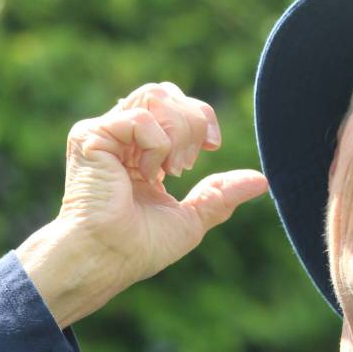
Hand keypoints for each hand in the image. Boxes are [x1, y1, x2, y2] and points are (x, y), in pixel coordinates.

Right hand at [18, 82, 267, 327]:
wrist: (108, 259)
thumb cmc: (139, 246)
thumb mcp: (191, 218)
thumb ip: (221, 195)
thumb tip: (262, 180)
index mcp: (140, 150)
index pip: (175, 105)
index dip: (201, 117)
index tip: (213, 147)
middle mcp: (120, 136)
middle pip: (168, 92)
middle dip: (193, 123)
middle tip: (186, 166)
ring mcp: (103, 133)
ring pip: (156, 95)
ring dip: (177, 132)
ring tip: (171, 169)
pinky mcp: (90, 136)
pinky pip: (141, 118)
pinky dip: (157, 145)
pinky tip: (146, 173)